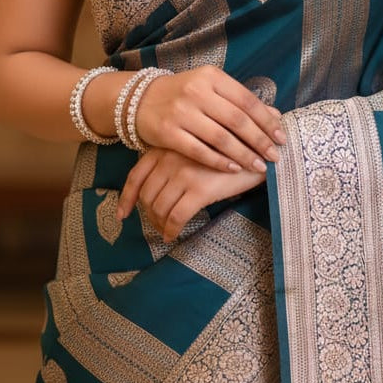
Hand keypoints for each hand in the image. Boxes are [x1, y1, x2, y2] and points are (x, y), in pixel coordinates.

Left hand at [116, 147, 265, 241]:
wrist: (259, 146)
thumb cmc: (230, 147)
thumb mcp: (196, 147)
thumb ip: (174, 160)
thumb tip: (157, 189)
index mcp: (166, 146)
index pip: (136, 175)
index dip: (127, 198)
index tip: (123, 215)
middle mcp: (170, 157)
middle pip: (146, 195)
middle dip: (148, 215)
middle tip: (157, 225)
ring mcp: (183, 173)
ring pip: (159, 208)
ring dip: (160, 225)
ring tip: (167, 231)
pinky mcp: (200, 189)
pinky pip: (176, 217)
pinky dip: (172, 230)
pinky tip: (174, 236)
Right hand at [134, 65, 284, 172]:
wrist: (139, 99)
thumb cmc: (183, 94)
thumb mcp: (209, 87)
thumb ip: (237, 99)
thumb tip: (274, 115)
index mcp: (211, 77)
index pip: (246, 100)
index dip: (266, 120)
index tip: (281, 137)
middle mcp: (197, 92)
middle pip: (237, 120)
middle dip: (259, 140)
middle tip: (275, 156)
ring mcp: (181, 112)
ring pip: (221, 138)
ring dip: (243, 155)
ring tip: (259, 166)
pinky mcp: (168, 132)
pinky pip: (199, 151)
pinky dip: (219, 162)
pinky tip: (234, 168)